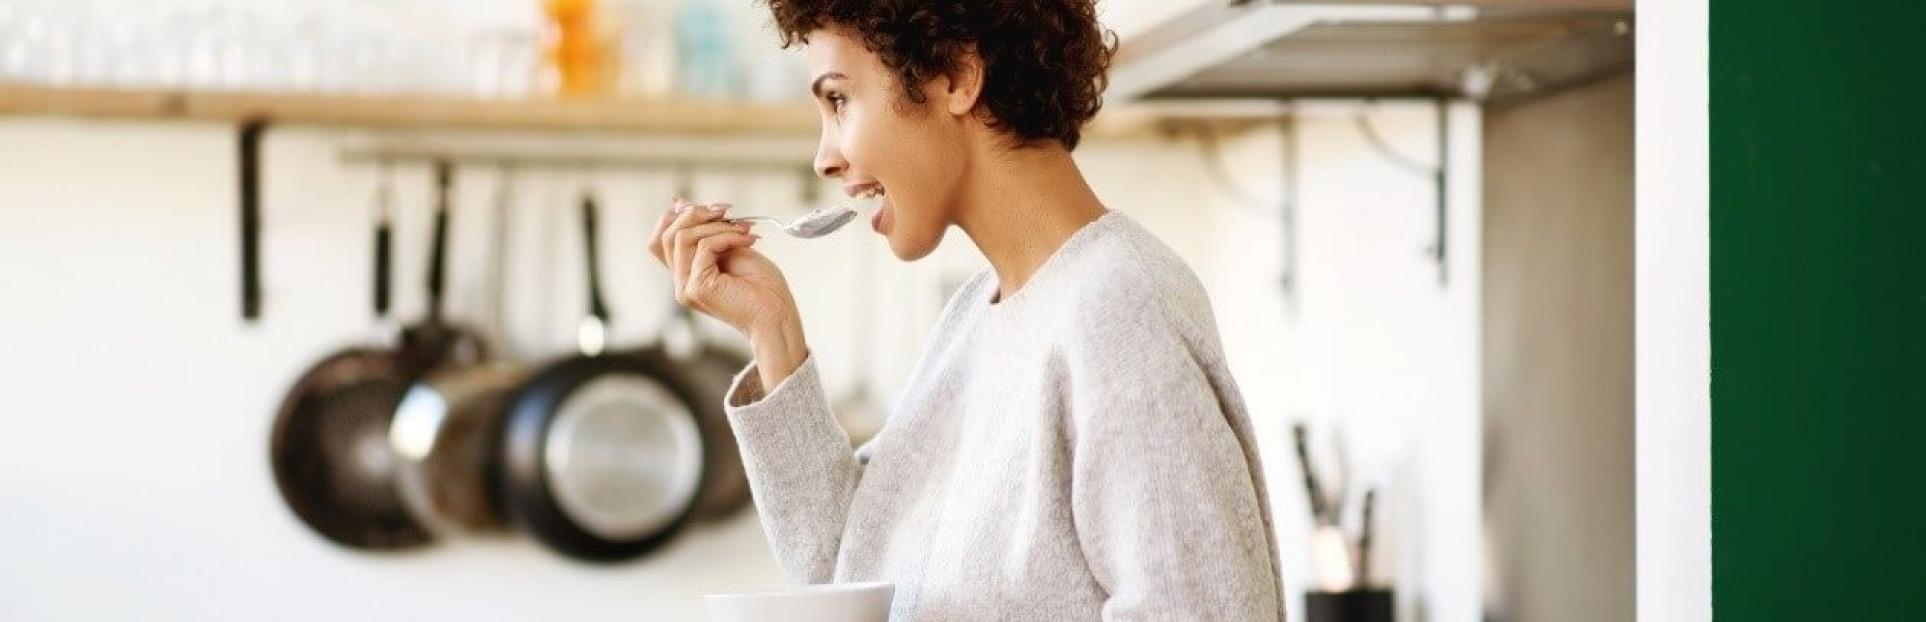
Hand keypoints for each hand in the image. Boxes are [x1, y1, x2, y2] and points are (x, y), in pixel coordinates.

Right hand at [648, 198, 807, 388]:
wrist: (778, 316)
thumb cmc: (762, 287)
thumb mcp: (731, 247)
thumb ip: (707, 230)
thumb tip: (680, 202)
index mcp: (687, 273)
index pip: (660, 239)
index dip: (679, 216)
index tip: (714, 208)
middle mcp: (681, 282)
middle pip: (666, 235)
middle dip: (697, 214)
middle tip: (728, 211)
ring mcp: (686, 287)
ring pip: (683, 237)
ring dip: (717, 225)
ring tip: (744, 229)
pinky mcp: (697, 288)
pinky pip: (704, 247)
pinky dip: (727, 236)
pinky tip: (748, 241)